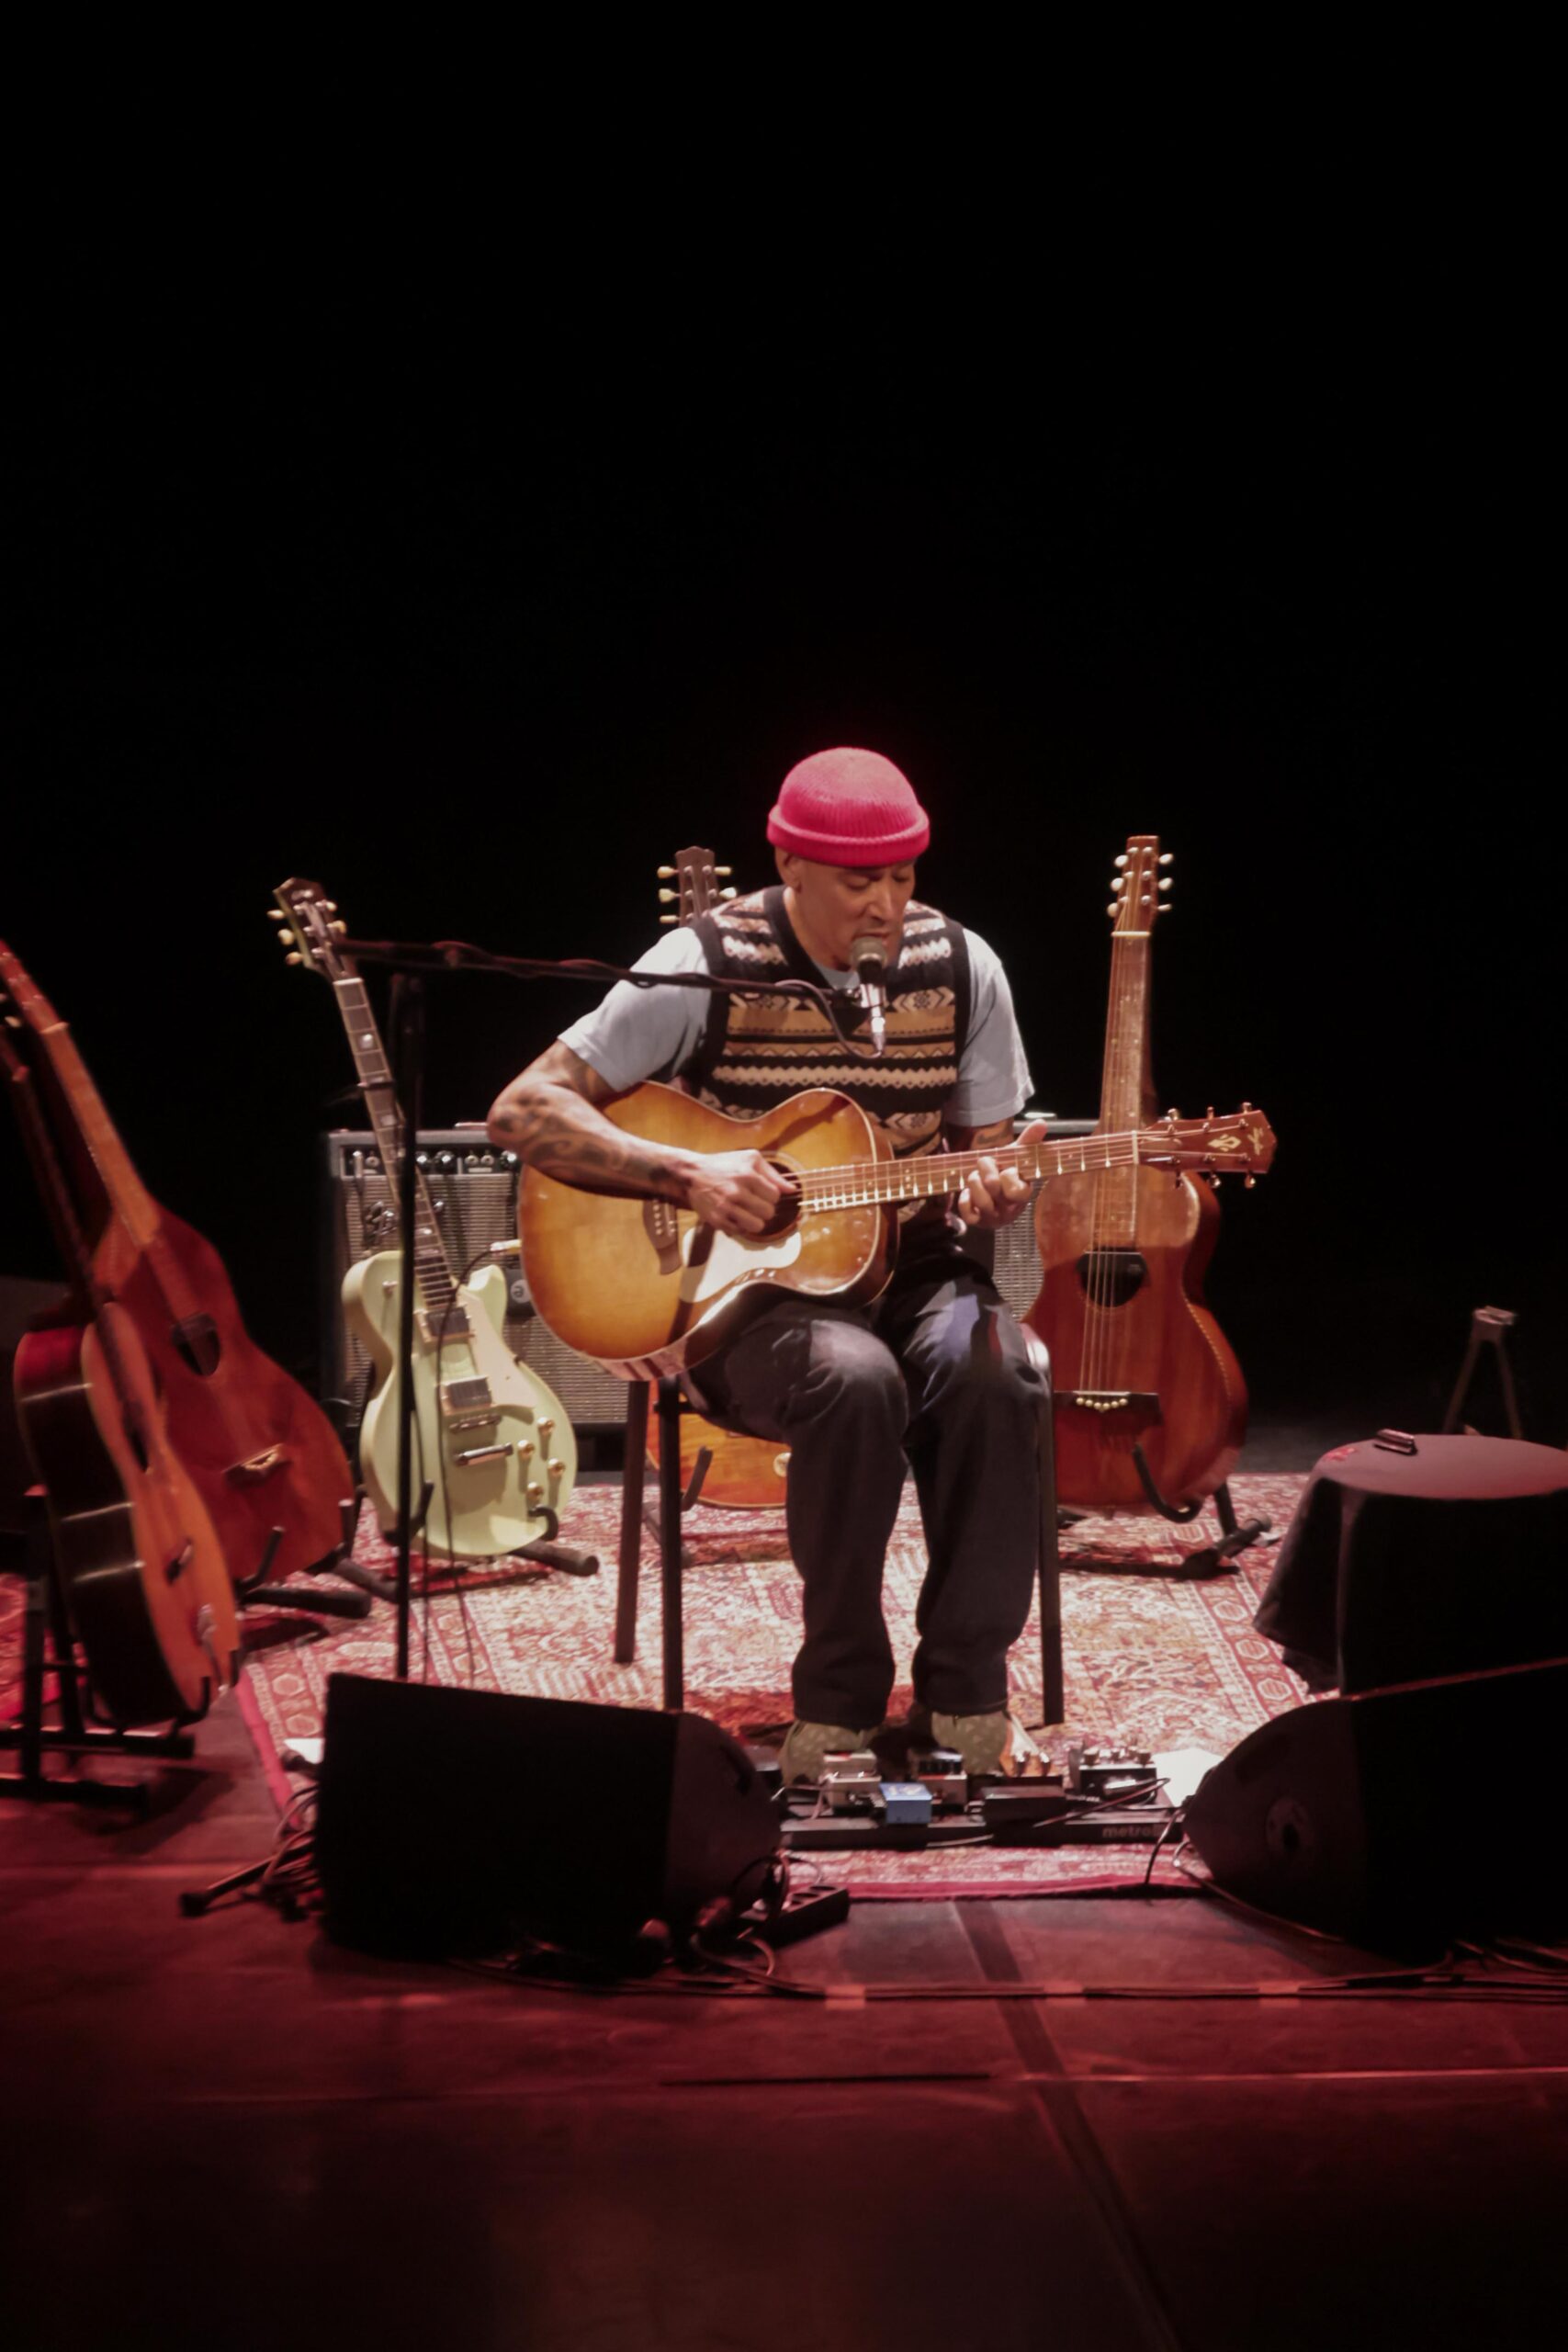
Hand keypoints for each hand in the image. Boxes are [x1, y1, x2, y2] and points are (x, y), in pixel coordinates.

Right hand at [679, 1149, 793, 1236]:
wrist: (693, 1174)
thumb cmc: (724, 1164)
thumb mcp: (750, 1159)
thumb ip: (773, 1174)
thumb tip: (793, 1189)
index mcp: (747, 1175)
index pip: (775, 1196)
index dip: (771, 1195)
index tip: (763, 1192)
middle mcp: (736, 1192)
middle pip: (768, 1213)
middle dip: (765, 1209)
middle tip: (756, 1203)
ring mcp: (725, 1208)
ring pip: (757, 1226)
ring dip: (756, 1221)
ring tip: (749, 1213)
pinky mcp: (717, 1220)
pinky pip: (740, 1231)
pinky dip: (741, 1225)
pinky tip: (736, 1215)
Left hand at [957, 1120, 1043, 1229]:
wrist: (994, 1194)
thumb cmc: (1008, 1174)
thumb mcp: (1018, 1157)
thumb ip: (1029, 1141)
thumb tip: (1041, 1123)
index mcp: (1023, 1193)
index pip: (1017, 1189)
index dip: (1007, 1175)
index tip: (1007, 1169)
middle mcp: (1010, 1209)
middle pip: (992, 1186)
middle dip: (985, 1170)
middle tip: (984, 1167)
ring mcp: (994, 1217)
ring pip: (979, 1200)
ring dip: (973, 1183)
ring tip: (975, 1178)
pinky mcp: (978, 1222)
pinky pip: (968, 1215)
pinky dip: (964, 1200)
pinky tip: (967, 1193)